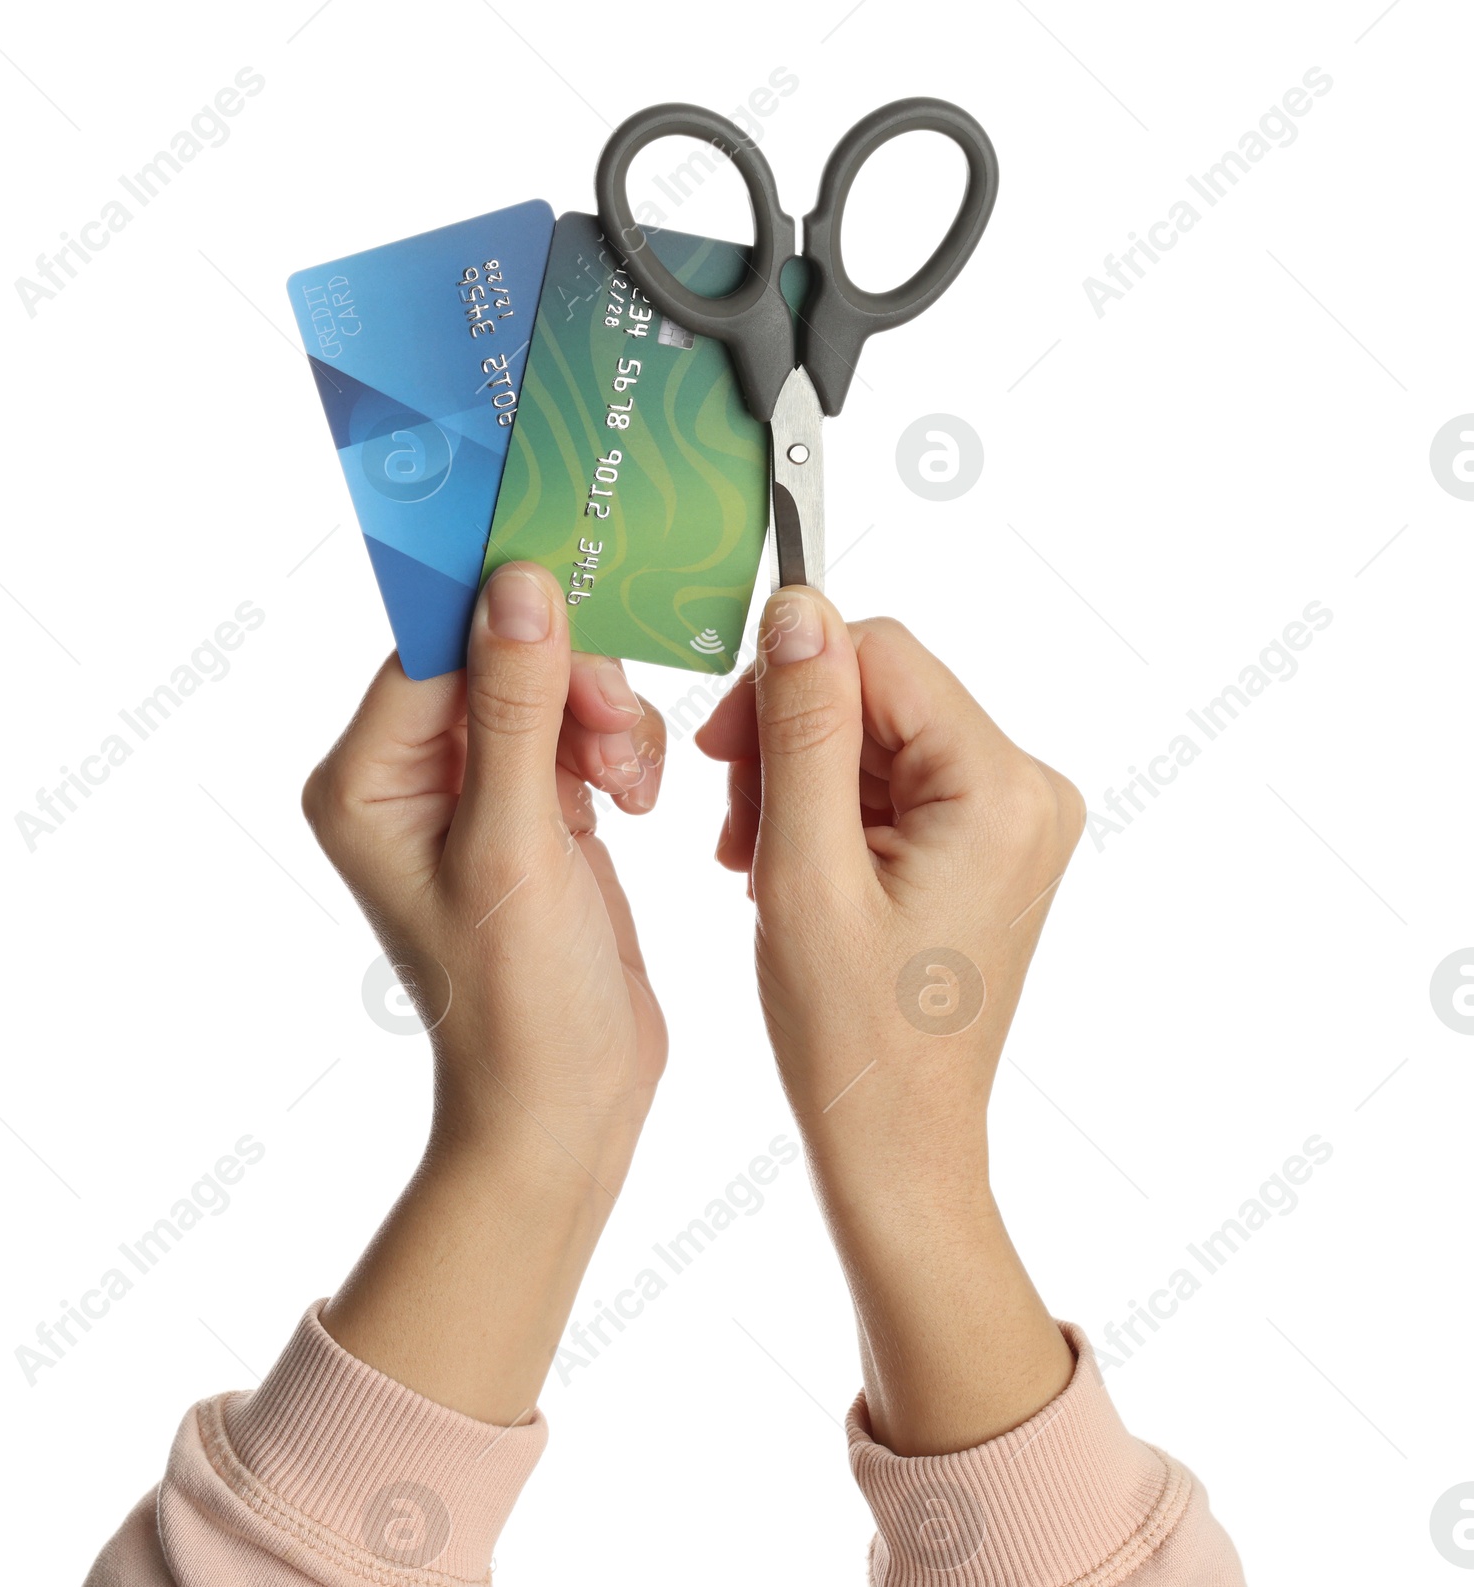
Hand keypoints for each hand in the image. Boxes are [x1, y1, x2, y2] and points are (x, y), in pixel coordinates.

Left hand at [301, 562, 667, 1419]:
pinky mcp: (532, 805)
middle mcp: (407, 777)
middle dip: (570, 679)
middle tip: (613, 734)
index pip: (432, 646)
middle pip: (497, 655)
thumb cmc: (519, 1001)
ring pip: (548, 684)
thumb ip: (519, 708)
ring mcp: (473, 790)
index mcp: (366, 781)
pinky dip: (618, 746)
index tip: (574, 576)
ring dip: (604, 716)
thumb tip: (517, 587)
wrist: (563, 1100)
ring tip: (628, 786)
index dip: (504, 610)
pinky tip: (632, 799)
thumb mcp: (517, 843)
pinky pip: (577, 727)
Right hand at [697, 588, 1084, 1453]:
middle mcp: (1027, 790)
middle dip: (789, 744)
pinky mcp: (988, 841)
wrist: (896, 1143)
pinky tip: (792, 869)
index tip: (723, 753)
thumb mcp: (804, 871)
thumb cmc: (852, 1039)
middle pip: (879, 691)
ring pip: (876, 733)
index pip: (878, 653)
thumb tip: (798, 609)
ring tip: (761, 864)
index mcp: (1000, 789)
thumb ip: (800, 728)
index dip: (784, 685)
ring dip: (801, 782)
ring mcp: (1012, 818)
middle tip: (738, 827)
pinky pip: (895, 778)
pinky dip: (831, 811)